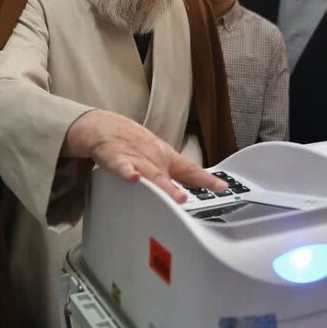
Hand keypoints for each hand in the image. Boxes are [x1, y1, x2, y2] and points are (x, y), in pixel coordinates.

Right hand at [64, 110, 226, 202]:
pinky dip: (128, 173)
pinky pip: (122, 167)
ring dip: (162, 186)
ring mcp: (136, 159)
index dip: (206, 178)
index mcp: (166, 158)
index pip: (190, 169)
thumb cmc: (134, 145)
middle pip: (169, 176)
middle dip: (178, 190)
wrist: (105, 126)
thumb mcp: (158, 157)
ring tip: (175, 197)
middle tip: (189, 200)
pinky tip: (134, 179)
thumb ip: (175, 174)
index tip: (222, 187)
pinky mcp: (115, 159)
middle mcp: (154, 158)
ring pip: (150, 175)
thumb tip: (196, 187)